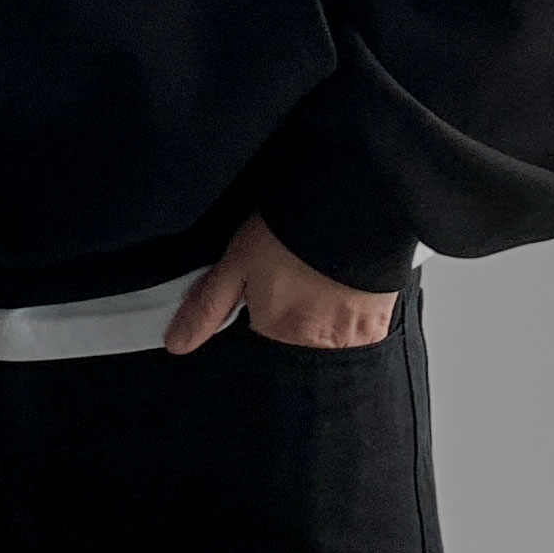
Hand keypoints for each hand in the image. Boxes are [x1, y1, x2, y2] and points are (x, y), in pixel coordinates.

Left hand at [163, 212, 397, 353]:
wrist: (354, 208)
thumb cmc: (293, 230)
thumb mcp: (237, 261)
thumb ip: (207, 306)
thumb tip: (174, 344)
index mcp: (276, 330)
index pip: (262, 334)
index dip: (263, 308)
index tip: (270, 284)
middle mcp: (313, 343)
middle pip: (296, 338)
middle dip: (296, 313)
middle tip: (299, 272)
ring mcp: (350, 337)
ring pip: (330, 336)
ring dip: (325, 313)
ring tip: (324, 274)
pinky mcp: (379, 325)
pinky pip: (361, 329)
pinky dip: (353, 311)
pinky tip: (348, 281)